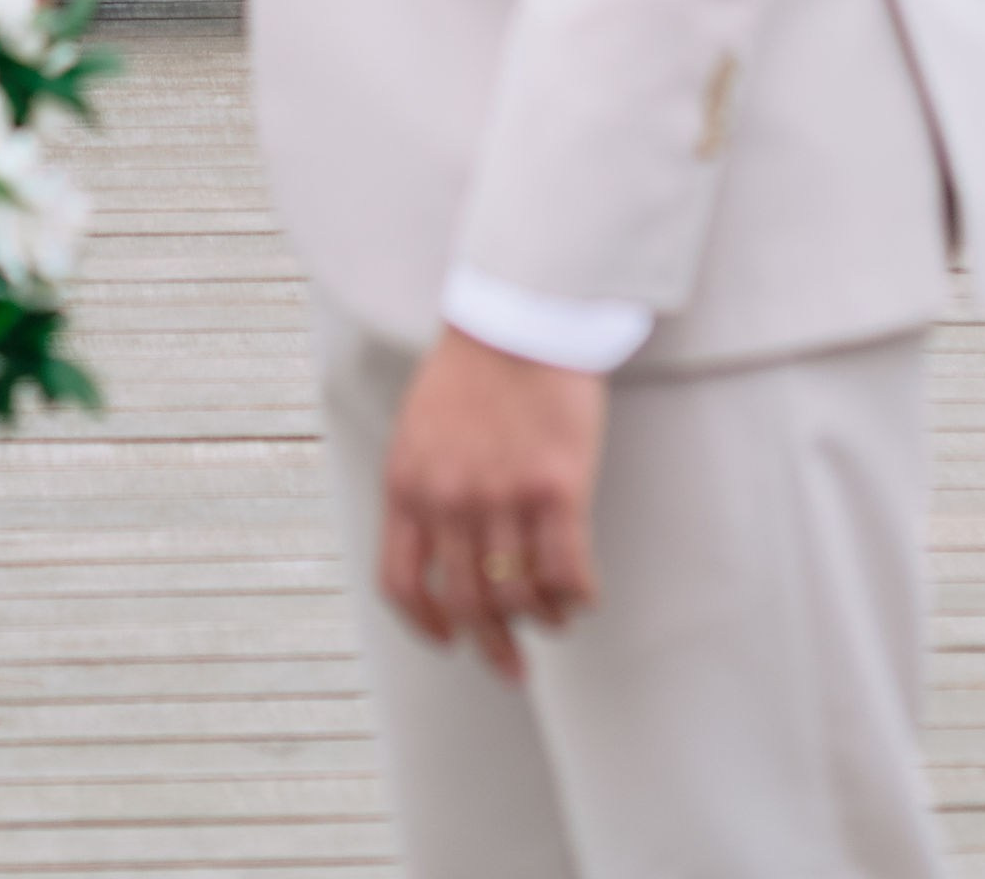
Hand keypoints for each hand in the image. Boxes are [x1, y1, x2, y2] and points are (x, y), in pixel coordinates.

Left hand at [379, 328, 605, 681]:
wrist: (519, 317)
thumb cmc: (472, 374)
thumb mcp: (419, 432)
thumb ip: (422, 491)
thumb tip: (438, 562)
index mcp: (406, 483)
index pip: (401, 584)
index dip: (425, 627)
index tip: (451, 643)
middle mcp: (449, 497)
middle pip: (468, 605)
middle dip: (492, 646)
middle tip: (514, 666)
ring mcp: (502, 494)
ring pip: (520, 598)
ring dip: (541, 621)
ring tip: (554, 615)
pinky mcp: (556, 487)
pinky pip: (568, 574)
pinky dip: (577, 598)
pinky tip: (583, 595)